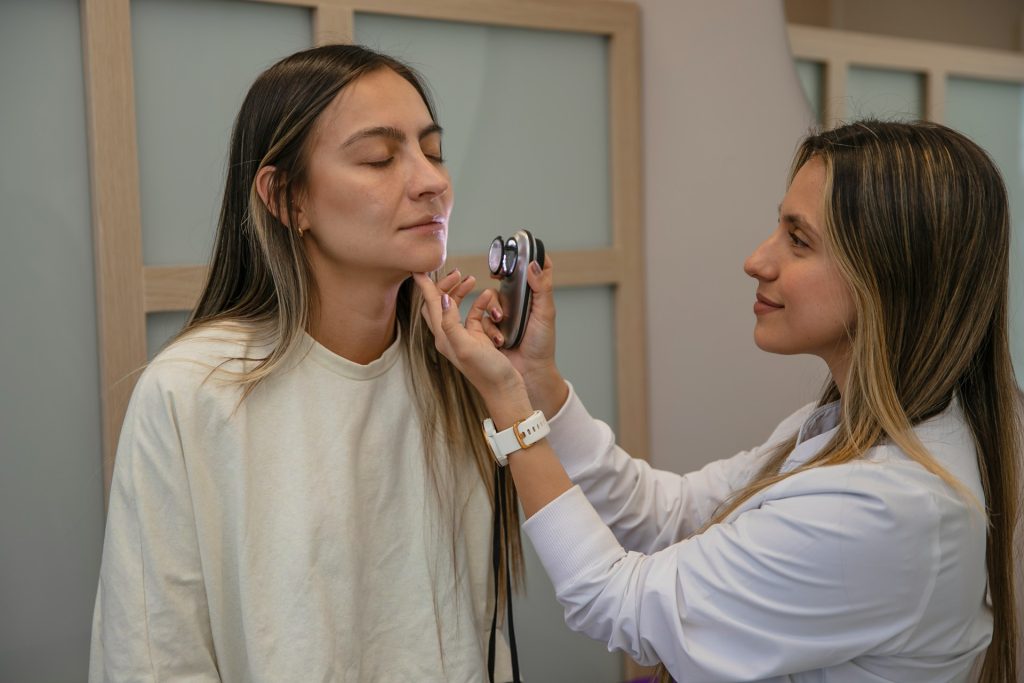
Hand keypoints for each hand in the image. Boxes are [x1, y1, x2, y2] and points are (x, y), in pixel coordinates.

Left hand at [413, 272, 529, 413]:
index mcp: (443, 336)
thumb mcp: (466, 346)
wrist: (505, 390)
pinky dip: (479, 303)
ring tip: (471, 280)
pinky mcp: (477, 338)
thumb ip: (451, 322)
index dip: (425, 286)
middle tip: (456, 272)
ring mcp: (463, 336)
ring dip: (461, 292)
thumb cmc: (487, 372)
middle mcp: (449, 335)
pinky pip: (474, 314)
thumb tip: (440, 299)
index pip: (430, 305)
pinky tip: (488, 298)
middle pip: (438, 303)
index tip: (418, 269)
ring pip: (455, 307)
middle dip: (444, 285)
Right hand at [478, 257, 567, 416]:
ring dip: (494, 309)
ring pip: (489, 299)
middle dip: (499, 283)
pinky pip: (481, 318)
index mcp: (533, 296)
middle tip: (496, 280)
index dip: (523, 259)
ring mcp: (503, 315)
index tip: (515, 255)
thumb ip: (542, 287)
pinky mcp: (491, 328)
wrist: (530, 371)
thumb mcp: (545, 313)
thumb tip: (534, 263)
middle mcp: (518, 303)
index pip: (531, 270)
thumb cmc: (541, 343)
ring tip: (501, 321)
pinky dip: (489, 326)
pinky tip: (498, 338)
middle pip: (504, 282)